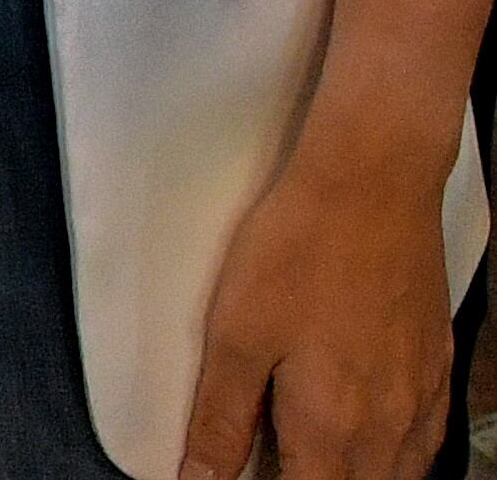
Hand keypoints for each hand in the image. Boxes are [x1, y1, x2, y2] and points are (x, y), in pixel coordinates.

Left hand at [176, 133, 454, 479]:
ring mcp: (422, 402)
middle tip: (270, 453)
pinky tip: (366, 434)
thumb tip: (200, 477)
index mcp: (334, 429)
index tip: (243, 471)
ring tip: (307, 446)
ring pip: (394, 475)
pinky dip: (392, 455)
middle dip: (310, 479)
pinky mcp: (436, 370)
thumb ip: (222, 417)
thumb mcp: (236, 332)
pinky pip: (421, 443)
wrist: (373, 186)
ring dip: (352, 473)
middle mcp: (389, 429)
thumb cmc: (300, 250)